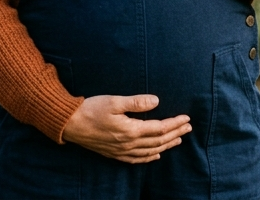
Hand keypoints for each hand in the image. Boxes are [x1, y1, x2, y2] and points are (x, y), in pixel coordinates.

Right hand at [62, 95, 191, 162]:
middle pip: (159, 141)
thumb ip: (136, 102)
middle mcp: (129, 144)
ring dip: (167, 145)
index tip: (186, 118)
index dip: (174, 124)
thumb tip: (156, 101)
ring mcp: (122, 151)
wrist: (70, 124)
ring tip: (179, 139)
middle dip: (176, 134)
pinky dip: (150, 157)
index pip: (159, 128)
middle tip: (189, 127)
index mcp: (131, 130)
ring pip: (151, 151)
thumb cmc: (91, 109)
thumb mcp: (114, 101)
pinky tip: (156, 155)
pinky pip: (138, 159)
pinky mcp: (115, 154)